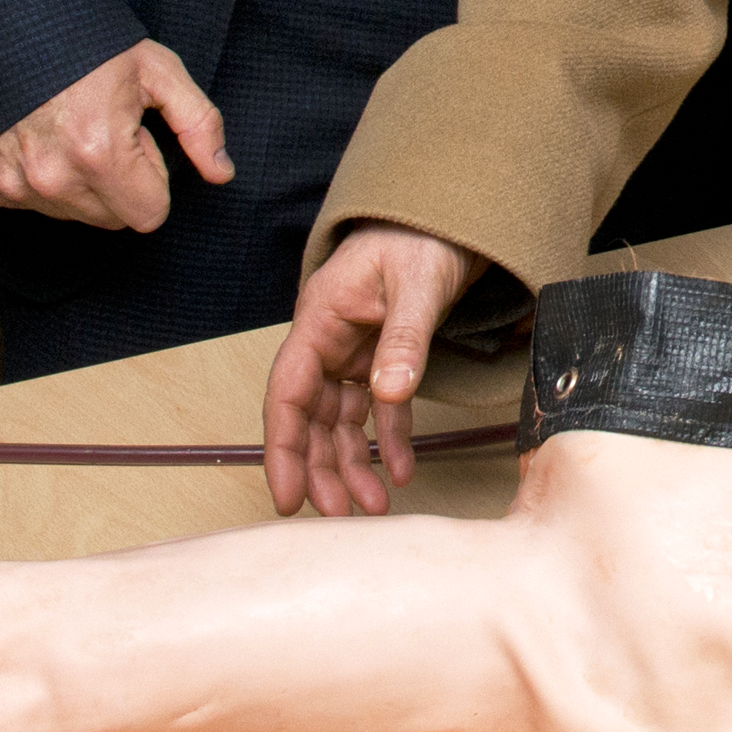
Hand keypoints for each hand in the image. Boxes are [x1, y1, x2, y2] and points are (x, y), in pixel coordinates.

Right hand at [0, 42, 234, 233]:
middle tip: (105, 129)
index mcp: (101, 154)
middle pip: (112, 219)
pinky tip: (38, 138)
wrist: (11, 22)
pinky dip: (36, 180)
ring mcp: (15, 183)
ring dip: (80, 183)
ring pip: (72, 214)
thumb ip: (199, 124)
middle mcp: (54, 178)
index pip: (150, 215)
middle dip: (119, 183)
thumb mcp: (157, 70)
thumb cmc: (88, 43)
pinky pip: (27, 203)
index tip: (136, 139)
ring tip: (70, 128)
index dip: (152, 176)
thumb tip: (222, 172)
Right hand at [266, 222, 487, 517]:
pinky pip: (379, 410)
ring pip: (340, 421)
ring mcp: (354, 351)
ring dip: (352, 464)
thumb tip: (390, 393)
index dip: (282, 447)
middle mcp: (329, 340)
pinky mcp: (381, 358)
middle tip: (339, 514)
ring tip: (372, 506)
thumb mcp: (416, 284)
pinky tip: (401, 471)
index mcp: (320, 319)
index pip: (287, 392)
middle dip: (319, 468)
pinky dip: (389, 441)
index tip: (286, 495)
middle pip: (309, 416)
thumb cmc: (422, 236)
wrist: (448, 217)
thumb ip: (404, 339)